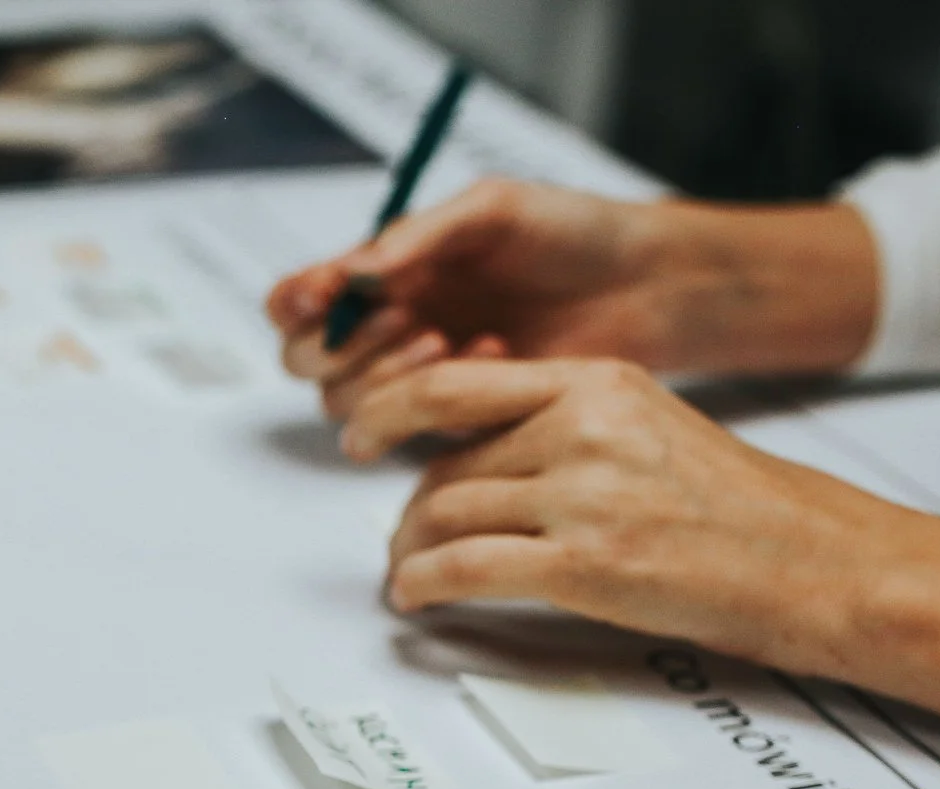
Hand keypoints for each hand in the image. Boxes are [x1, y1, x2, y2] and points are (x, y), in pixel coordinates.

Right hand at [266, 180, 880, 418]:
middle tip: (410, 320)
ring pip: (347, 403)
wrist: (644, 285)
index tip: (323, 296)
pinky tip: (498, 357)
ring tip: (454, 340)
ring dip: (389, 375)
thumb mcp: (490, 211)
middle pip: (306, 362)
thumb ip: (416, 238)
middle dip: (348, 346)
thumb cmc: (571, 233)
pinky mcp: (454, 418)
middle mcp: (387, 326)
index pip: (296, 299)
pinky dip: (442, 395)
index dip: (295, 303)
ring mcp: (417, 377)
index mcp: (384, 271)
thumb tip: (353, 274)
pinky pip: (411, 428)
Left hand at [342, 355, 939, 775]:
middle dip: (410, 509)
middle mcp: (582, 428)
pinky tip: (417, 600)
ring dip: (410, 553)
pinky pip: (462, 568)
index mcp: (599, 383)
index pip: (458, 386)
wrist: (816, 561)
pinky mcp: (584, 563)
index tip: (361, 436)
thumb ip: (568, 428)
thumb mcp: (651, 429)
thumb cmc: (741, 508)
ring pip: (443, 514)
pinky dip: (423, 586)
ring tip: (407, 576)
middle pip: (446, 464)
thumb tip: (482, 456)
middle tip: (401, 540)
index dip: (392, 413)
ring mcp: (582, 495)